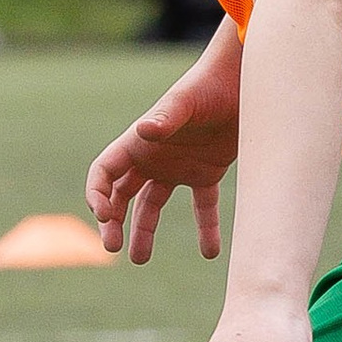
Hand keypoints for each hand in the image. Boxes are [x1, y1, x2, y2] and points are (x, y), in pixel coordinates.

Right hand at [86, 39, 241, 263]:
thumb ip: (164, 119)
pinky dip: (205, 229)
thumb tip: (144, 131)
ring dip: (144, 231)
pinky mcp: (206, 172)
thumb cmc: (208, 86)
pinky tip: (209, 252)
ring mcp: (178, 167)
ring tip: (141, 259)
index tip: (105, 217)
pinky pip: (201, 207)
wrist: (243, 82)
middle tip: (113, 247)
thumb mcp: (184, 103)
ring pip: (152, 205)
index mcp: (138, 142)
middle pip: (121, 195)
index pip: (104, 173)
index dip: (98, 195)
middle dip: (113, 221)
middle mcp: (153, 157)